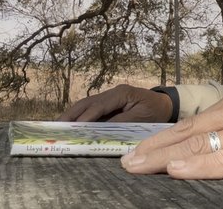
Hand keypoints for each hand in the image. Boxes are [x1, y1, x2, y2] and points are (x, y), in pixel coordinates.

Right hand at [56, 84, 171, 121]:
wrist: (165, 104)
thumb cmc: (155, 112)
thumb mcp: (141, 119)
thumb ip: (121, 123)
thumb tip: (100, 130)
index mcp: (121, 93)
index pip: (99, 105)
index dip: (86, 117)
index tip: (74, 127)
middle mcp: (112, 92)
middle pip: (87, 102)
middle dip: (72, 114)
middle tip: (57, 126)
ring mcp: (109, 96)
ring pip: (86, 105)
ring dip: (73, 115)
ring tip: (59, 126)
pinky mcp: (108, 103)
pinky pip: (91, 109)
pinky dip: (80, 116)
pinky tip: (71, 125)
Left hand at [120, 85, 222, 182]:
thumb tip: (199, 145)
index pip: (191, 123)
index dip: (161, 140)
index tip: (136, 151)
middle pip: (188, 133)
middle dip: (153, 149)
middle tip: (126, 161)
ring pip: (200, 146)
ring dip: (165, 160)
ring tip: (139, 167)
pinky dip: (198, 167)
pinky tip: (178, 171)